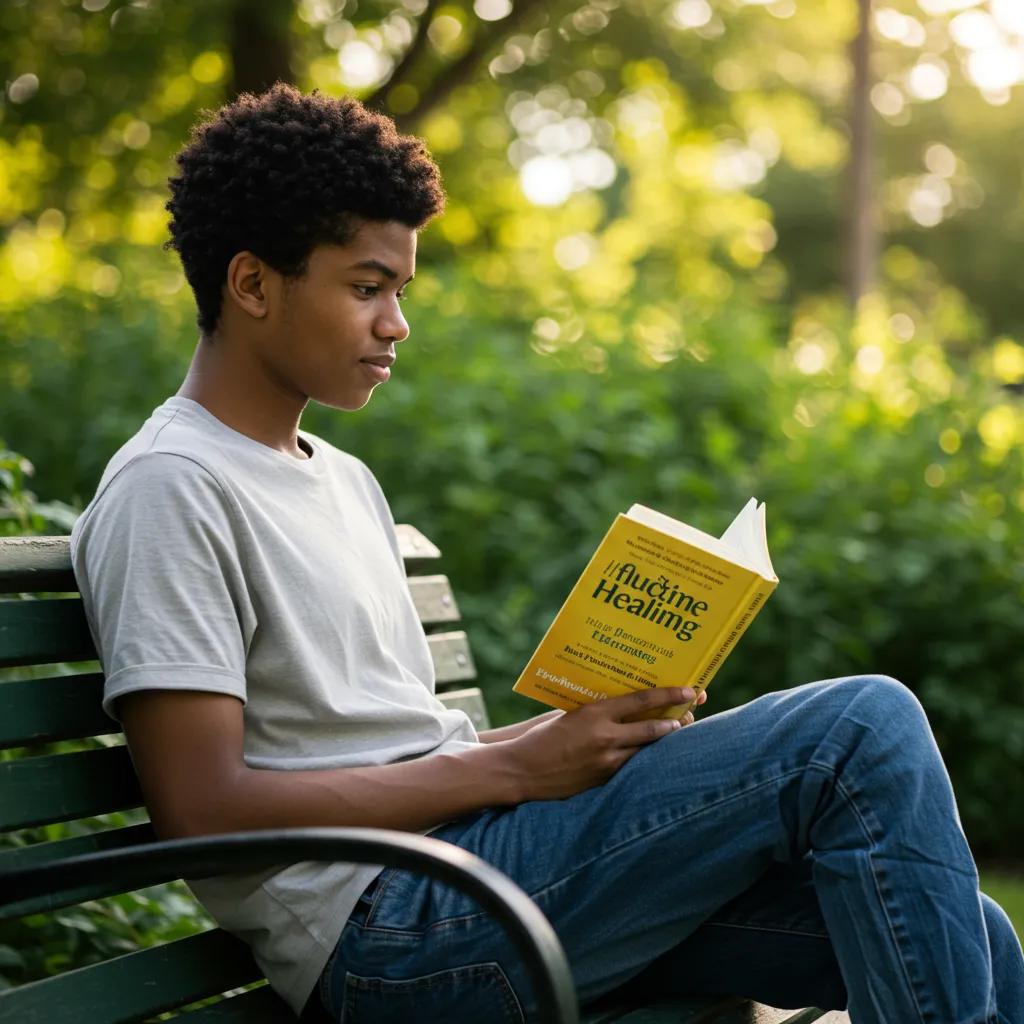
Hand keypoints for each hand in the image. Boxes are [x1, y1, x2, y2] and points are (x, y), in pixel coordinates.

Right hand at [502, 687, 699, 803]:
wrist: (521, 770)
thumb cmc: (543, 736)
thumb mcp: (571, 713)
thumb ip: (598, 709)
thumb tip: (627, 704)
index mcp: (595, 712)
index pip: (641, 700)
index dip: (669, 694)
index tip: (690, 689)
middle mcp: (604, 736)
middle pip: (653, 728)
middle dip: (677, 720)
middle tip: (691, 713)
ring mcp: (606, 761)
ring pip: (648, 750)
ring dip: (665, 741)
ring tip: (678, 732)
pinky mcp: (604, 779)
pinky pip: (633, 767)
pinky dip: (645, 758)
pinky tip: (654, 755)